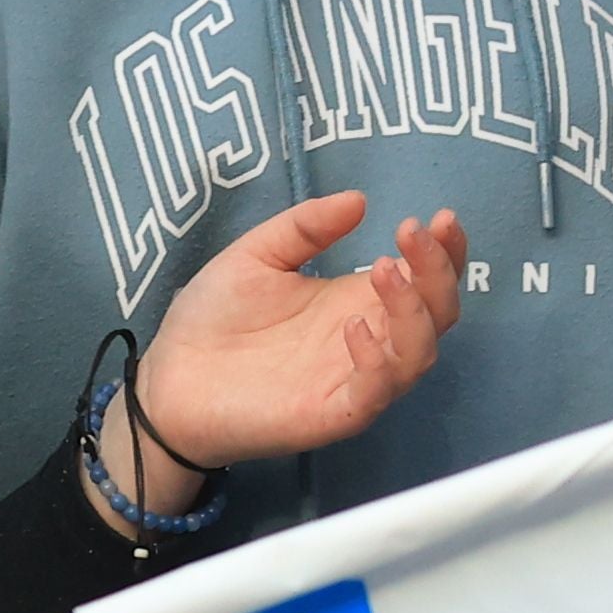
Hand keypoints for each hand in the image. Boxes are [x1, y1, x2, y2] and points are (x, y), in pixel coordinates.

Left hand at [125, 189, 462, 498]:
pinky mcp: (334, 413)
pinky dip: (378, 361)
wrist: (168, 379)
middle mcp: (370, 340)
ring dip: (414, 310)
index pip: (424, 279)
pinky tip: (353, 326)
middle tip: (414, 233)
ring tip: (382, 271)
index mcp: (358, 300)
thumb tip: (358, 199)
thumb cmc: (213, 319)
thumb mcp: (258, 254)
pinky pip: (376, 392)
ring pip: (419, 354)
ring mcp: (355, 379)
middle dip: (439, 271)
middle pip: (438, 313)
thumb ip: (305, 227)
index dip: (444, 251)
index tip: (439, 218)